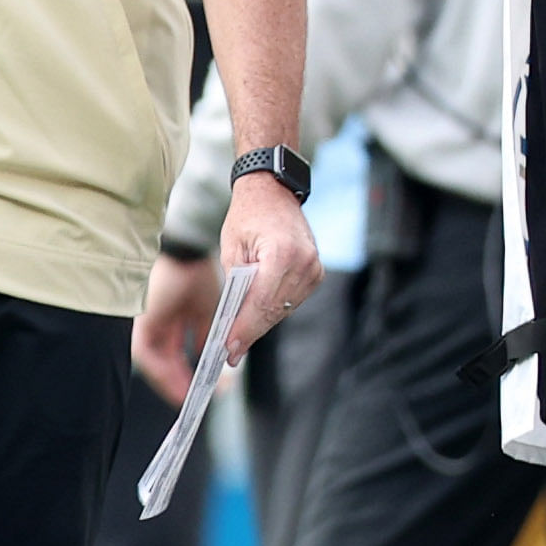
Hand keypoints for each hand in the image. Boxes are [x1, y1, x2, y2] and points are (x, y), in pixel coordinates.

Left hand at [131, 252, 221, 406]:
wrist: (187, 257)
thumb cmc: (199, 274)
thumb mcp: (209, 311)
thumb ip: (206, 335)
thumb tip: (212, 356)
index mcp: (174, 316)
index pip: (177, 351)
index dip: (187, 371)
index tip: (199, 386)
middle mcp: (158, 322)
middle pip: (166, 359)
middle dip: (179, 381)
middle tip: (192, 398)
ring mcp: (148, 323)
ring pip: (156, 362)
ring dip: (171, 381)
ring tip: (186, 397)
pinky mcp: (142, 325)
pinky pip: (148, 357)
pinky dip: (163, 373)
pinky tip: (177, 384)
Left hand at [218, 172, 323, 363]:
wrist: (273, 192)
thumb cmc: (248, 215)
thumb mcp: (232, 249)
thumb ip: (236, 285)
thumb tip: (233, 322)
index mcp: (282, 254)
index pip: (260, 303)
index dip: (244, 329)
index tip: (229, 349)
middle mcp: (304, 263)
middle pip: (274, 311)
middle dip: (250, 333)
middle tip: (231, 354)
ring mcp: (314, 268)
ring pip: (284, 309)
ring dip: (261, 324)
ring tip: (239, 340)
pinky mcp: (316, 272)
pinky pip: (292, 300)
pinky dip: (273, 310)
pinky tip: (255, 319)